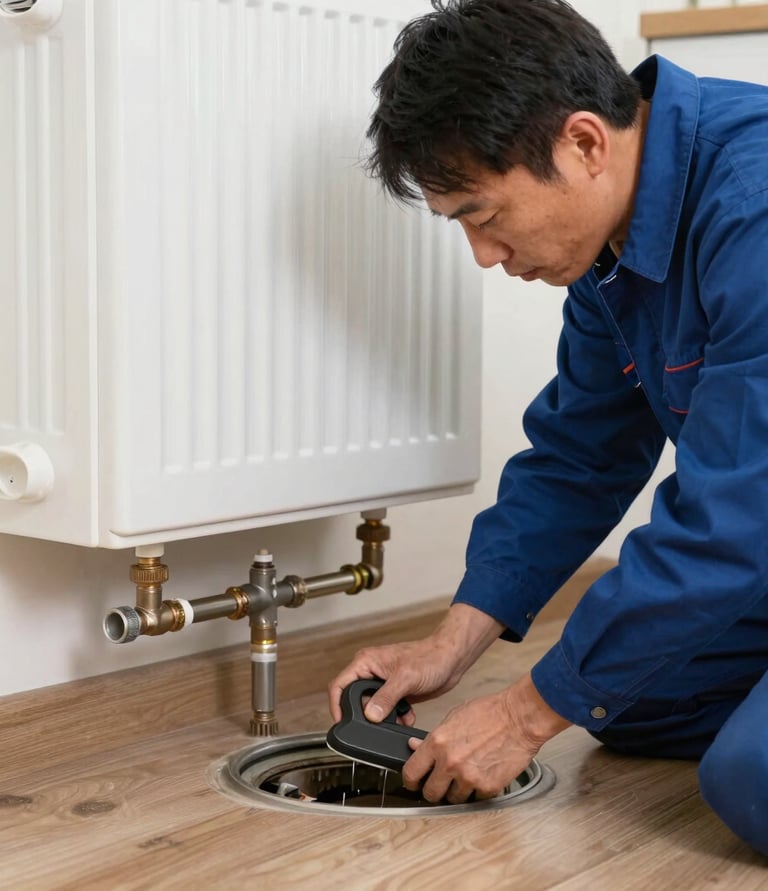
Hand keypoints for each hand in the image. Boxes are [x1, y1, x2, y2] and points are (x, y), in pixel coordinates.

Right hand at [328, 604, 503, 724]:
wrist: (452, 659)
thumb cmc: (430, 657)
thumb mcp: (406, 678)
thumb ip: (386, 697)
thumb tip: (370, 716)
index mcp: (366, 662)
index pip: (340, 685)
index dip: (337, 706)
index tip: (342, 724)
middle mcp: (371, 672)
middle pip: (355, 700)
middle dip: (366, 716)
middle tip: (375, 726)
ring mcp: (383, 683)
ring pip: (372, 709)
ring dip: (384, 719)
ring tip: (398, 718)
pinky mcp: (395, 693)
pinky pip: (387, 712)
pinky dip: (396, 718)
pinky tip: (408, 715)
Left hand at [402, 673, 570, 803]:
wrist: (519, 718)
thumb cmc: (490, 713)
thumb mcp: (453, 717)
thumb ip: (432, 737)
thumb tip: (414, 746)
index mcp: (437, 743)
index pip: (411, 773)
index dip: (411, 781)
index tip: (414, 783)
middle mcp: (450, 762)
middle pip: (431, 793)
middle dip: (434, 790)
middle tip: (441, 783)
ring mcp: (469, 777)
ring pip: (453, 799)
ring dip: (457, 791)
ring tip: (468, 774)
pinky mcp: (487, 788)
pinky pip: (476, 798)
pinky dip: (478, 791)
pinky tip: (483, 775)